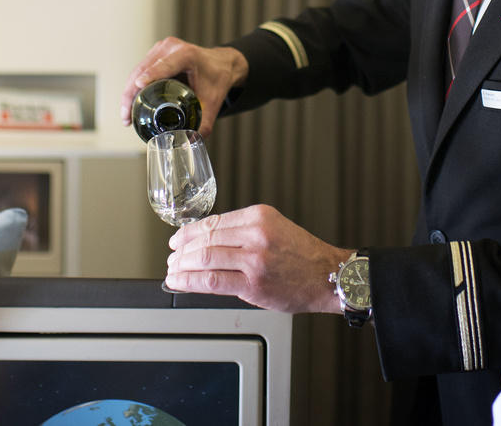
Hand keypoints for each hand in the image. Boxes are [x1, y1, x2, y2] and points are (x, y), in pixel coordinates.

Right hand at [119, 37, 248, 136]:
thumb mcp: (213, 101)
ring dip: (129, 91)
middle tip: (127, 116)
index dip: (150, 75)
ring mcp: (161, 49)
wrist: (221, 65)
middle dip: (131, 93)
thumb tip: (191, 141)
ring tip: (126, 114)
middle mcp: (171, 47)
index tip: (138, 85)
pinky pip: (140, 69)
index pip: (165, 65)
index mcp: (187, 55)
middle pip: (144, 69)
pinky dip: (133, 85)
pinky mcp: (156, 54)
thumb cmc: (217, 78)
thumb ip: (205, 122)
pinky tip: (130, 103)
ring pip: (138, 70)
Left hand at [164, 204, 351, 313]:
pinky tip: (180, 282)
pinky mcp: (254, 284)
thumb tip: (207, 242)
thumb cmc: (303, 256)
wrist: (329, 276)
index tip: (177, 238)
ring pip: (205, 259)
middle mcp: (256, 234)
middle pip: (206, 239)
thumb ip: (243, 232)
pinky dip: (190, 281)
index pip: (213, 221)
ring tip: (172, 270)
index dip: (189, 232)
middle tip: (171, 256)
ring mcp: (255, 259)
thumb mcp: (274, 229)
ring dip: (182, 266)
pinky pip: (212, 281)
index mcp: (260, 216)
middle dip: (182, 249)